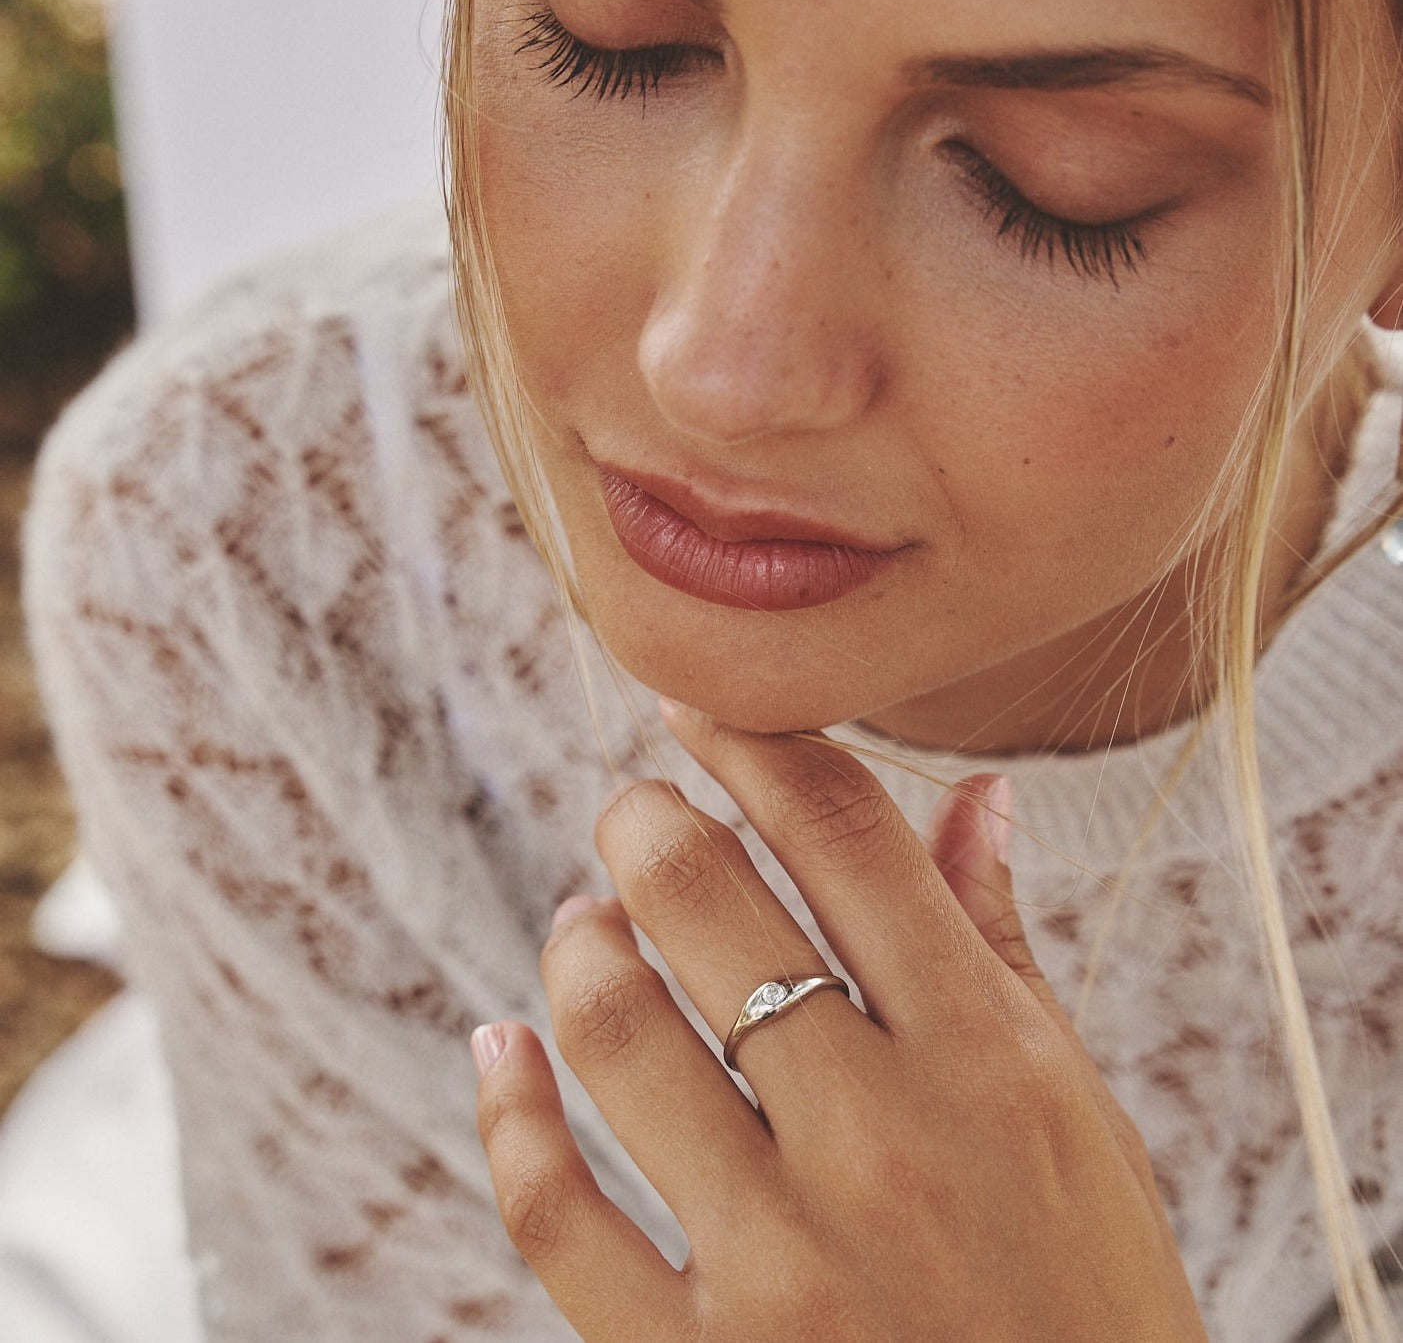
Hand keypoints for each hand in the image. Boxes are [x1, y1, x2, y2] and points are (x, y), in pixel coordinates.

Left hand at [471, 703, 1208, 1340]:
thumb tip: (978, 796)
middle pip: (704, 897)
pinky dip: (506, 1109)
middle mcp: (882, 1140)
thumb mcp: (1079, 1117)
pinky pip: (555, 1210)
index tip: (698, 714)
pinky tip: (504, 1047)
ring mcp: (782, 1261)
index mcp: (989, 1057)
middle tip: (633, 814)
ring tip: (585, 923)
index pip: (843, 832)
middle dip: (643, 820)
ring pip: (615, 1027)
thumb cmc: (1087, 1295)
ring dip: (578, 946)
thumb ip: (1006, 949)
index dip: (751, 740)